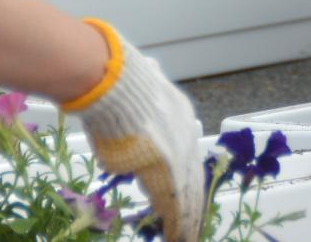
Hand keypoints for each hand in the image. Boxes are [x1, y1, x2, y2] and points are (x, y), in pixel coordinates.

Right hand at [64, 21, 204, 241]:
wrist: (116, 84)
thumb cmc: (118, 86)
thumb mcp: (139, 92)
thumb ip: (141, 105)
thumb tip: (141, 91)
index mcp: (181, 117)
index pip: (188, 156)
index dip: (187, 177)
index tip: (188, 193)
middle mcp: (186, 138)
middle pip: (193, 179)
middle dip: (193, 205)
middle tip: (193, 227)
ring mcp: (179, 154)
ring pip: (187, 195)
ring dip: (186, 218)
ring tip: (186, 237)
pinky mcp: (166, 171)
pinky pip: (174, 203)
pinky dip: (177, 222)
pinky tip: (179, 235)